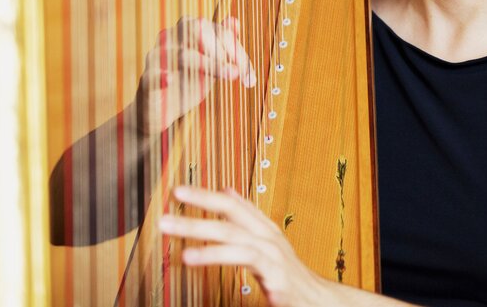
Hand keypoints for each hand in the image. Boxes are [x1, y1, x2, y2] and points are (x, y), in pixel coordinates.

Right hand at [137, 17, 255, 134]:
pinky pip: (153, 74)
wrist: (160, 110)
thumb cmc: (187, 81)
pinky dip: (162, 76)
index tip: (249, 74)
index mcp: (187, 30)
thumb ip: (223, 44)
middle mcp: (170, 38)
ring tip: (229, 75)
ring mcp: (157, 58)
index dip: (236, 50)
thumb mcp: (210, 63)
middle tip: (237, 72)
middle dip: (223, 50)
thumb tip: (234, 20)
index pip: (216, 30)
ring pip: (183, 54)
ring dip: (209, 64)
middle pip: (199, 31)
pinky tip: (171, 79)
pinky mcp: (147, 80)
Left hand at [160, 186, 332, 306]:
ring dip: (202, 235)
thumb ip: (248, 218)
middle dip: (199, 210)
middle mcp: (269, 237)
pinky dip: (217, 255)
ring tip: (175, 240)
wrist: (318, 300)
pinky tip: (194, 257)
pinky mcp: (276, 275)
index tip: (180, 191)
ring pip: (235, 237)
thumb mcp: (267, 243)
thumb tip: (228, 191)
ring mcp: (273, 255)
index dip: (206, 196)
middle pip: (231, 216)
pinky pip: (244, 260)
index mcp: (264, 229)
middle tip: (168, 210)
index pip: (233, 205)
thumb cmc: (289, 275)